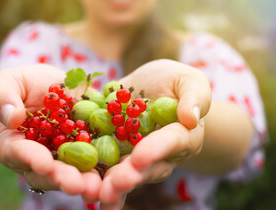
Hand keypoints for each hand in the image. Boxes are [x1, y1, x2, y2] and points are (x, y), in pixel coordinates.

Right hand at [0, 64, 100, 200]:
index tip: (44, 163)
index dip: (30, 158)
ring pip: (70, 173)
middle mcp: (38, 157)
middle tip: (76, 184)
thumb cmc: (24, 85)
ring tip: (95, 186)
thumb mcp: (9, 81)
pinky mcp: (85, 151)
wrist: (54, 86)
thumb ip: (2, 97)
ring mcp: (63, 157)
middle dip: (61, 178)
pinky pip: (93, 162)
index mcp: (13, 143)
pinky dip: (102, 170)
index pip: (18, 153)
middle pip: (46, 173)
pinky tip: (113, 175)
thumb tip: (12, 118)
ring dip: (83, 182)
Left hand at [98, 59, 210, 207]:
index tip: (140, 157)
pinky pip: (104, 165)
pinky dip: (94, 178)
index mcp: (181, 136)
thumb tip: (191, 118)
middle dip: (130, 176)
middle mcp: (158, 153)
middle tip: (116, 183)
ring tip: (96, 194)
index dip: (156, 150)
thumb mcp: (189, 81)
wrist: (151, 86)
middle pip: (146, 167)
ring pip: (124, 173)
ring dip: (110, 185)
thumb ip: (194, 96)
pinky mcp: (113, 149)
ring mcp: (134, 154)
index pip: (171, 143)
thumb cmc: (176, 82)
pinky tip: (80, 190)